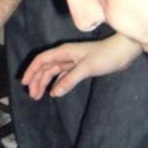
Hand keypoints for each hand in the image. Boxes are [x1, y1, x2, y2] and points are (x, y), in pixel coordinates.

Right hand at [21, 34, 143, 99]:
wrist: (122, 52)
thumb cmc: (105, 56)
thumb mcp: (86, 68)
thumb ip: (69, 80)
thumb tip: (54, 93)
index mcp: (63, 52)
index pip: (41, 60)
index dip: (31, 71)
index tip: (25, 83)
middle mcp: (64, 56)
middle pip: (45, 67)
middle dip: (36, 80)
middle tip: (33, 95)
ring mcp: (71, 61)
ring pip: (52, 72)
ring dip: (44, 83)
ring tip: (39, 95)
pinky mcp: (78, 67)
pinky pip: (62, 75)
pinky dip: (56, 83)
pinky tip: (54, 92)